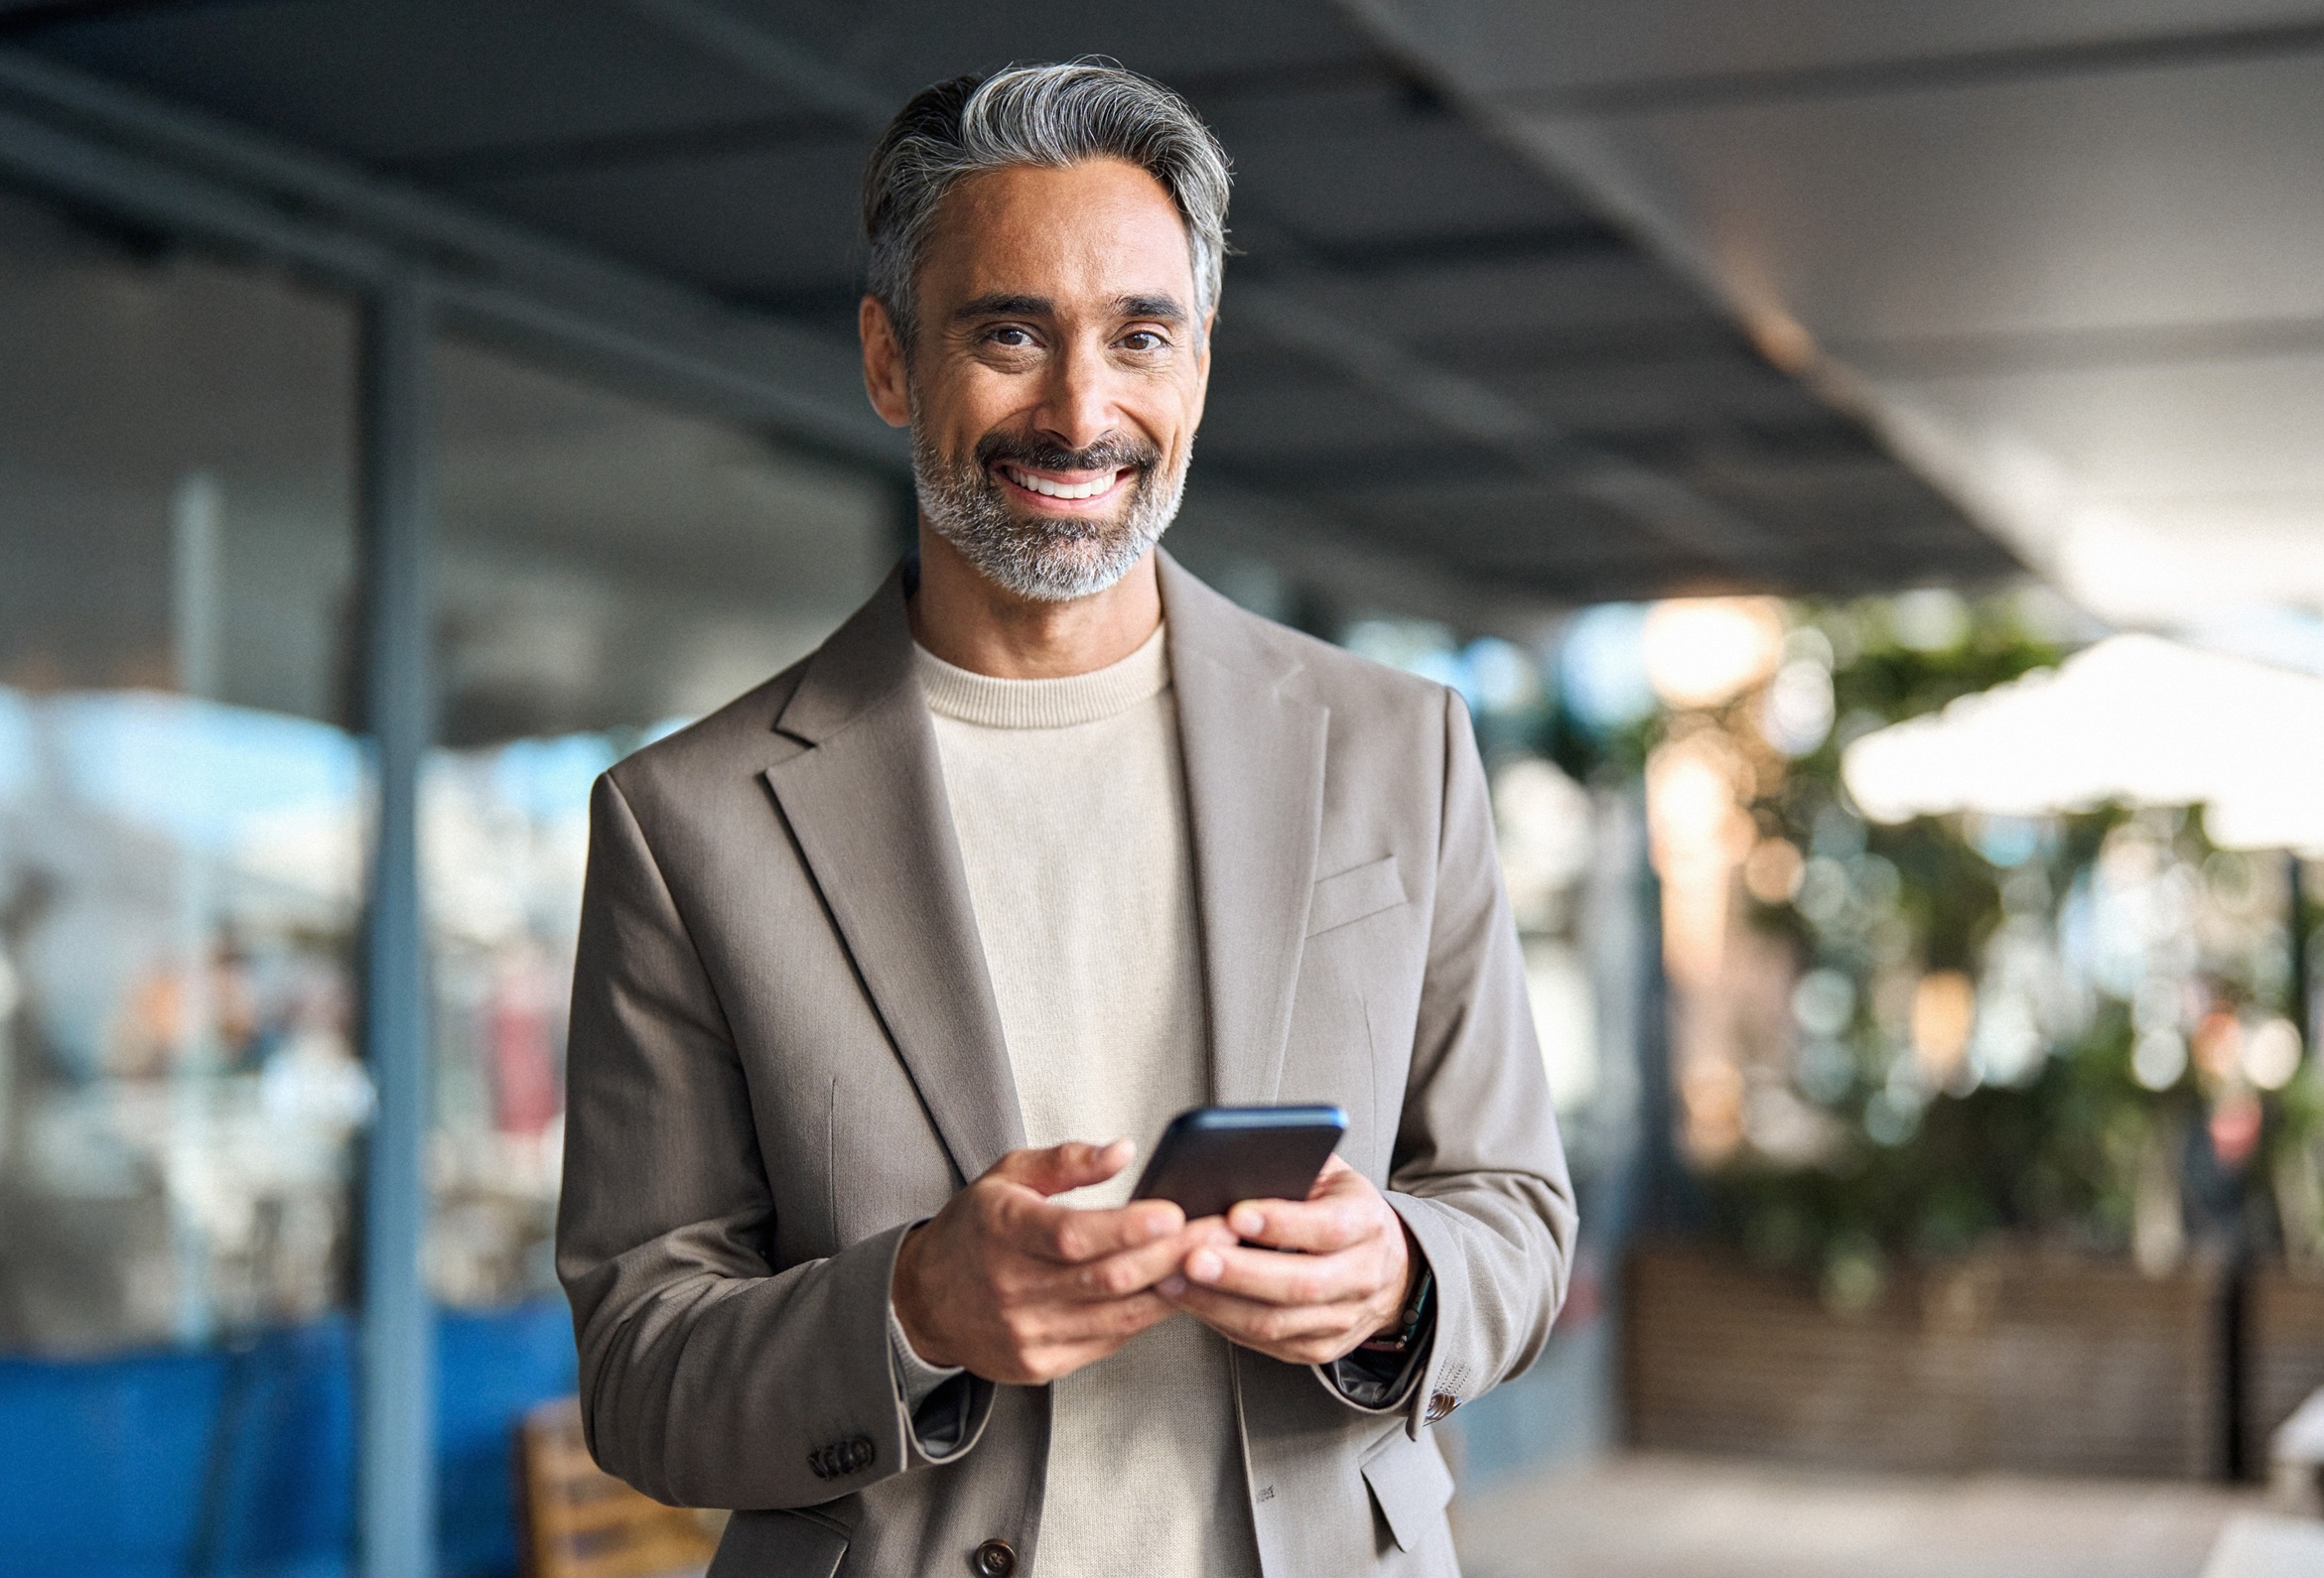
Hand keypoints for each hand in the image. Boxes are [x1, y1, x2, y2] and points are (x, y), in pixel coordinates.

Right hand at [890, 1140, 1236, 1384]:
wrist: (925, 1301)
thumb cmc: (974, 1231)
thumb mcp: (1006, 1176)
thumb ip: (1065, 1162)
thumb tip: (1122, 1151)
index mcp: (1002, 1231)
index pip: (1071, 1235)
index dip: (1127, 1228)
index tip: (1172, 1213)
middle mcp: (1012, 1287)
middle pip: (1106, 1278)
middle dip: (1172, 1254)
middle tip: (1218, 1233)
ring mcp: (1026, 1333)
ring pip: (1116, 1315)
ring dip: (1171, 1289)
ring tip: (1211, 1262)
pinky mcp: (1040, 1364)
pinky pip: (1108, 1341)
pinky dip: (1145, 1317)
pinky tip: (1173, 1292)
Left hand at [1156, 1155, 1416, 1366]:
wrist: (1385, 1265)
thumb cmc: (1339, 1207)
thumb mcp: (1328, 1173)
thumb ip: (1291, 1166)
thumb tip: (1232, 1161)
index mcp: (1367, 1222)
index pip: (1328, 1228)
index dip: (1281, 1224)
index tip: (1234, 1214)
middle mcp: (1363, 1276)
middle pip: (1300, 1285)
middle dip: (1239, 1274)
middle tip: (1190, 1258)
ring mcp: (1343, 1318)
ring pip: (1277, 1322)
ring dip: (1219, 1304)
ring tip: (1174, 1281)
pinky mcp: (1319, 1347)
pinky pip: (1266, 1343)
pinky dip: (1223, 1322)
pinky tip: (1193, 1301)